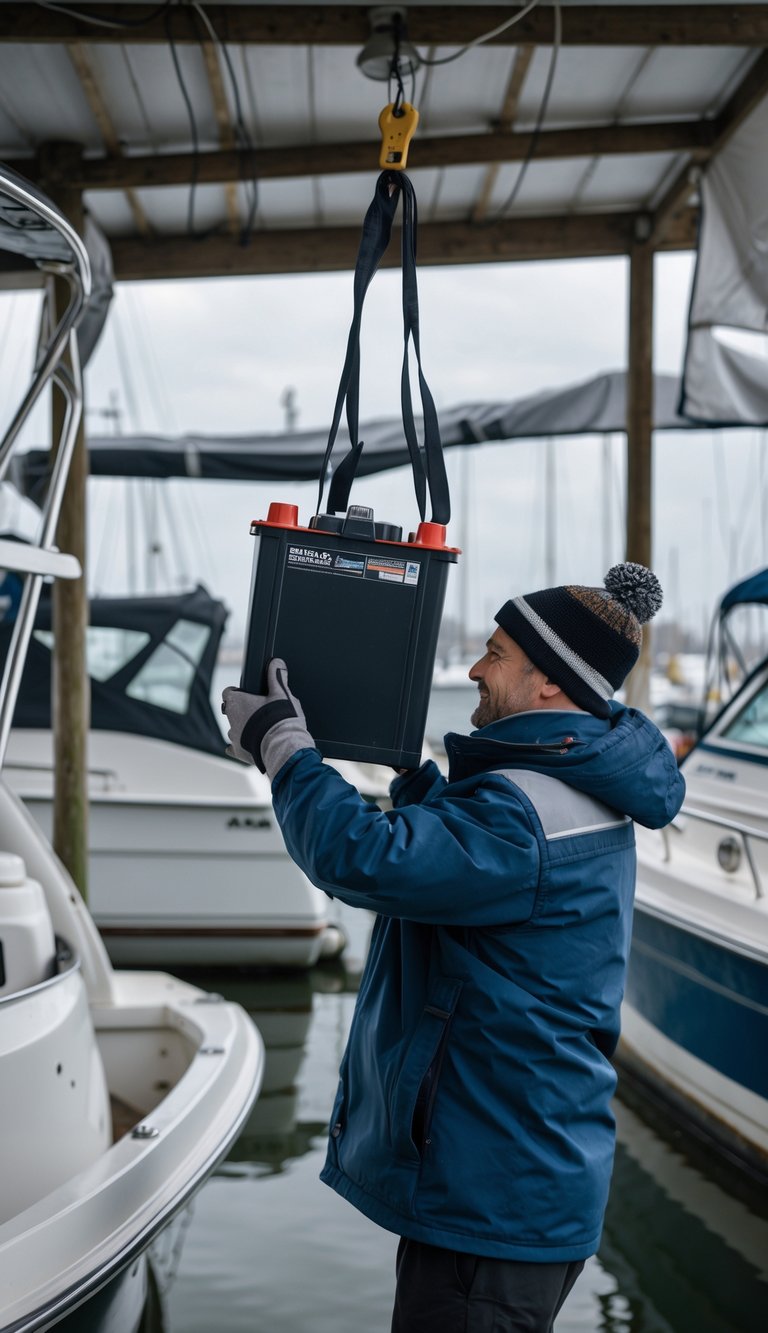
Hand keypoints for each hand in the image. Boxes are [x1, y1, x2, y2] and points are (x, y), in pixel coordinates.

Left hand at [221, 659, 314, 778]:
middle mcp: (231, 720)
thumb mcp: (283, 694)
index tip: (248, 694)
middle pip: (232, 711)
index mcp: (238, 702)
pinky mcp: (239, 753)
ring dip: (243, 728)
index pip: (228, 692)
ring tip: (261, 729)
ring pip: (234, 729)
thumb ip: (277, 677)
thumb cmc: (282, 720)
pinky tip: (250, 744)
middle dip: (243, 711)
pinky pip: (234, 748)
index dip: (238, 692)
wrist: (285, 748)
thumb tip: (276, 663)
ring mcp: (234, 737)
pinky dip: (241, 745)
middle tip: (259, 712)